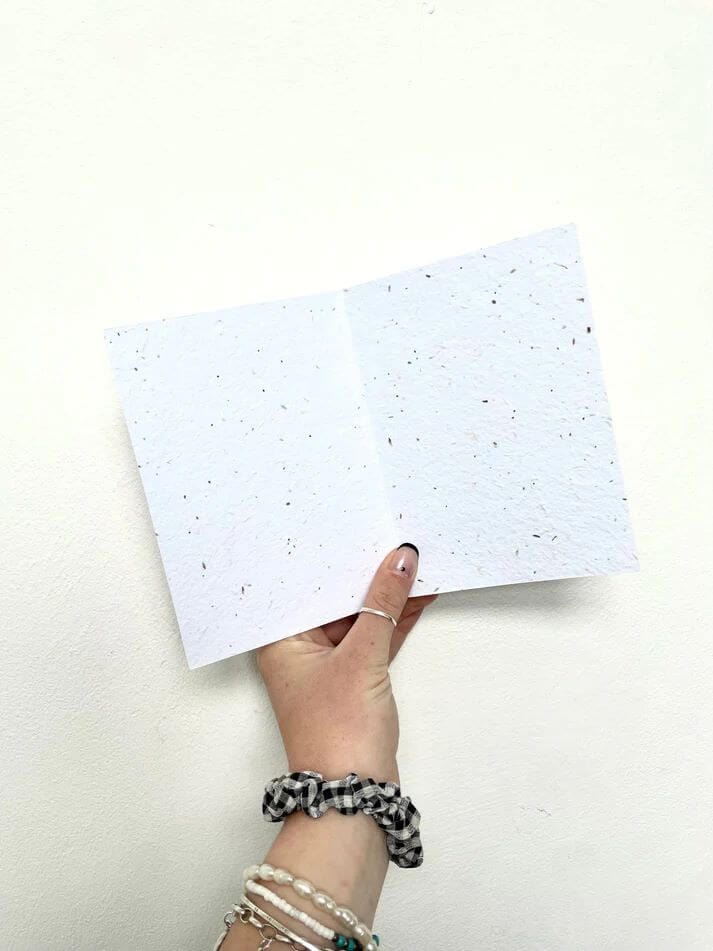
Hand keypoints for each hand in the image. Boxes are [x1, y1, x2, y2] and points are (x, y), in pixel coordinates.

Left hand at [257, 544, 435, 782]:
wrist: (353, 794)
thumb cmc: (338, 732)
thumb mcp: (363, 657)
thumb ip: (384, 605)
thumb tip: (400, 561)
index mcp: (280, 640)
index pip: (308, 586)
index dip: (334, 557)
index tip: (358, 528)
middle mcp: (298, 649)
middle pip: (334, 600)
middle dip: (364, 574)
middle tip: (391, 539)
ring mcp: (327, 665)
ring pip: (358, 619)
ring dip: (385, 598)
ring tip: (413, 561)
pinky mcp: (353, 679)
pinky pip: (373, 638)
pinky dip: (393, 622)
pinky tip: (416, 597)